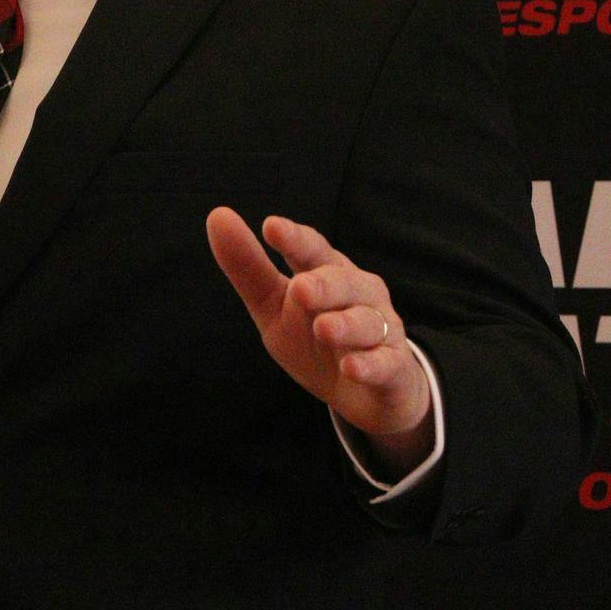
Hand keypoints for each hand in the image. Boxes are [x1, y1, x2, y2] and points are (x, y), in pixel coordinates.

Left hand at [206, 207, 433, 476]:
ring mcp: (380, 330)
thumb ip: (247, 267)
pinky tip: (351, 367)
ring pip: (366, 322)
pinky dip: (369, 364)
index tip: (272, 228)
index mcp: (327, 272)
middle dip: (325, 285)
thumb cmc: (314, 338)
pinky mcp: (393, 367)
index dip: (295, 239)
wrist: (365, 393)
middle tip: (301, 289)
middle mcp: (359, 294)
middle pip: (343, 283)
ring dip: (345, 325)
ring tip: (323, 329)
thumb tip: (217, 215)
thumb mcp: (273, 306)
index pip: (312, 250)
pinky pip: (384, 363)